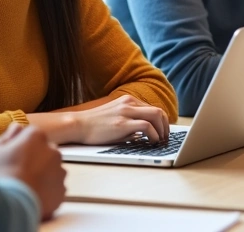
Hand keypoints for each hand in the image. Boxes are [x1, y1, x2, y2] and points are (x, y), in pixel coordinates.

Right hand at [0, 123, 66, 219]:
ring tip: (25, 186)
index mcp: (36, 136)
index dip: (20, 145)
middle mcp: (53, 151)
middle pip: (44, 151)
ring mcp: (59, 172)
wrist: (8, 206)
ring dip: (43, 175)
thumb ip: (6, 136)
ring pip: (52, 170)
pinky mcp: (61, 191)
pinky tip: (33, 196)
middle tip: (18, 172)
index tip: (12, 156)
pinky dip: (47, 191)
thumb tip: (16, 128)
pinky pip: (55, 188)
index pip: (31, 135)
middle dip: (35, 159)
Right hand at [51, 95, 170, 144]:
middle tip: (165, 138)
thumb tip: (144, 134)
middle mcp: (129, 103)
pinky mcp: (122, 123)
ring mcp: (126, 112)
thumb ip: (130, 122)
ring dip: (162, 130)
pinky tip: (151, 142)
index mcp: (128, 101)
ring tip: (160, 141)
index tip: (162, 133)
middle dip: (165, 126)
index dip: (162, 122)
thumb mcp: (115, 118)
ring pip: (156, 115)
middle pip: (159, 111)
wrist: (77, 125)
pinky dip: (154, 135)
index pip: (153, 109)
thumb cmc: (94, 125)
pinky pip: (147, 126)